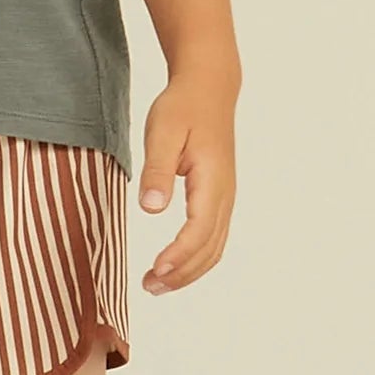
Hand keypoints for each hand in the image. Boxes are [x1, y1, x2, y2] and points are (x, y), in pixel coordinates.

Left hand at [136, 68, 237, 295]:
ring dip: (188, 270)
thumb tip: (151, 210)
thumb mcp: (162, 132)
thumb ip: (157, 171)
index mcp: (212, 181)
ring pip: (214, 247)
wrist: (208, 88)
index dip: (178, 257)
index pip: (198, 231)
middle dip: (182, 274)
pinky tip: (173, 262)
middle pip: (209, 248)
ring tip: (157, 283)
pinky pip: (212, 236)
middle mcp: (224, 195)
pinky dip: (195, 256)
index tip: (155, 270)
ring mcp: (225, 197)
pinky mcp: (218, 195)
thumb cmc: (182, 107)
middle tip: (149, 287)